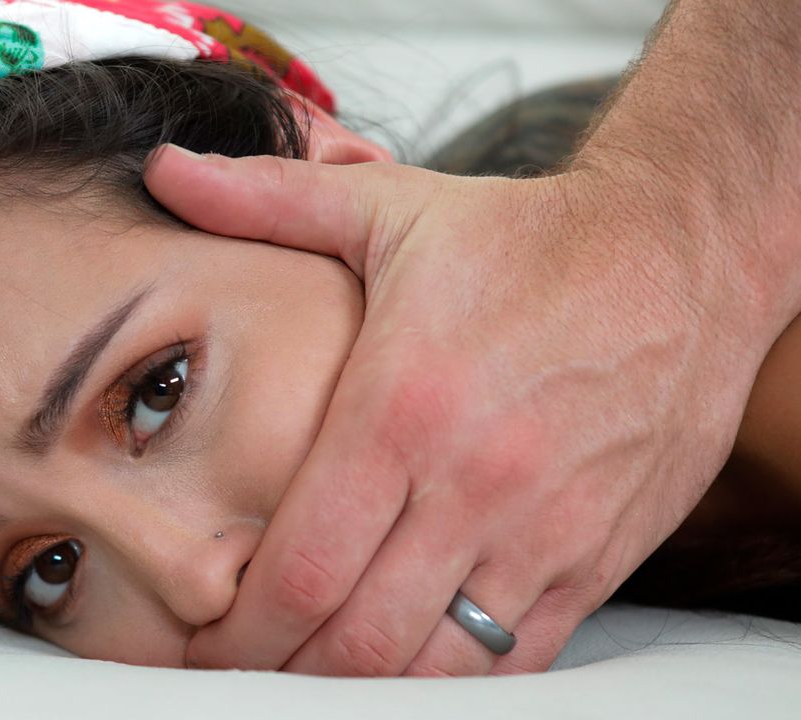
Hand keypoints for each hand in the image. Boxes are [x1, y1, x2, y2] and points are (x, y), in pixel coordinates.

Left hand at [142, 145, 765, 675]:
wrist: (682, 251)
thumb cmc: (529, 239)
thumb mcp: (386, 206)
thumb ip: (264, 200)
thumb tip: (164, 172)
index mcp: (402, 406)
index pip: (301, 567)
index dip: (238, 631)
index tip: (201, 643)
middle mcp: (474, 482)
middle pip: (359, 639)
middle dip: (284, 673)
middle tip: (242, 669)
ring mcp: (545, 528)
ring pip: (437, 665)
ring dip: (365, 686)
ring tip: (315, 672)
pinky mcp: (599, 553)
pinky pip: (519, 657)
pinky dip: (455, 679)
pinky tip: (411, 662)